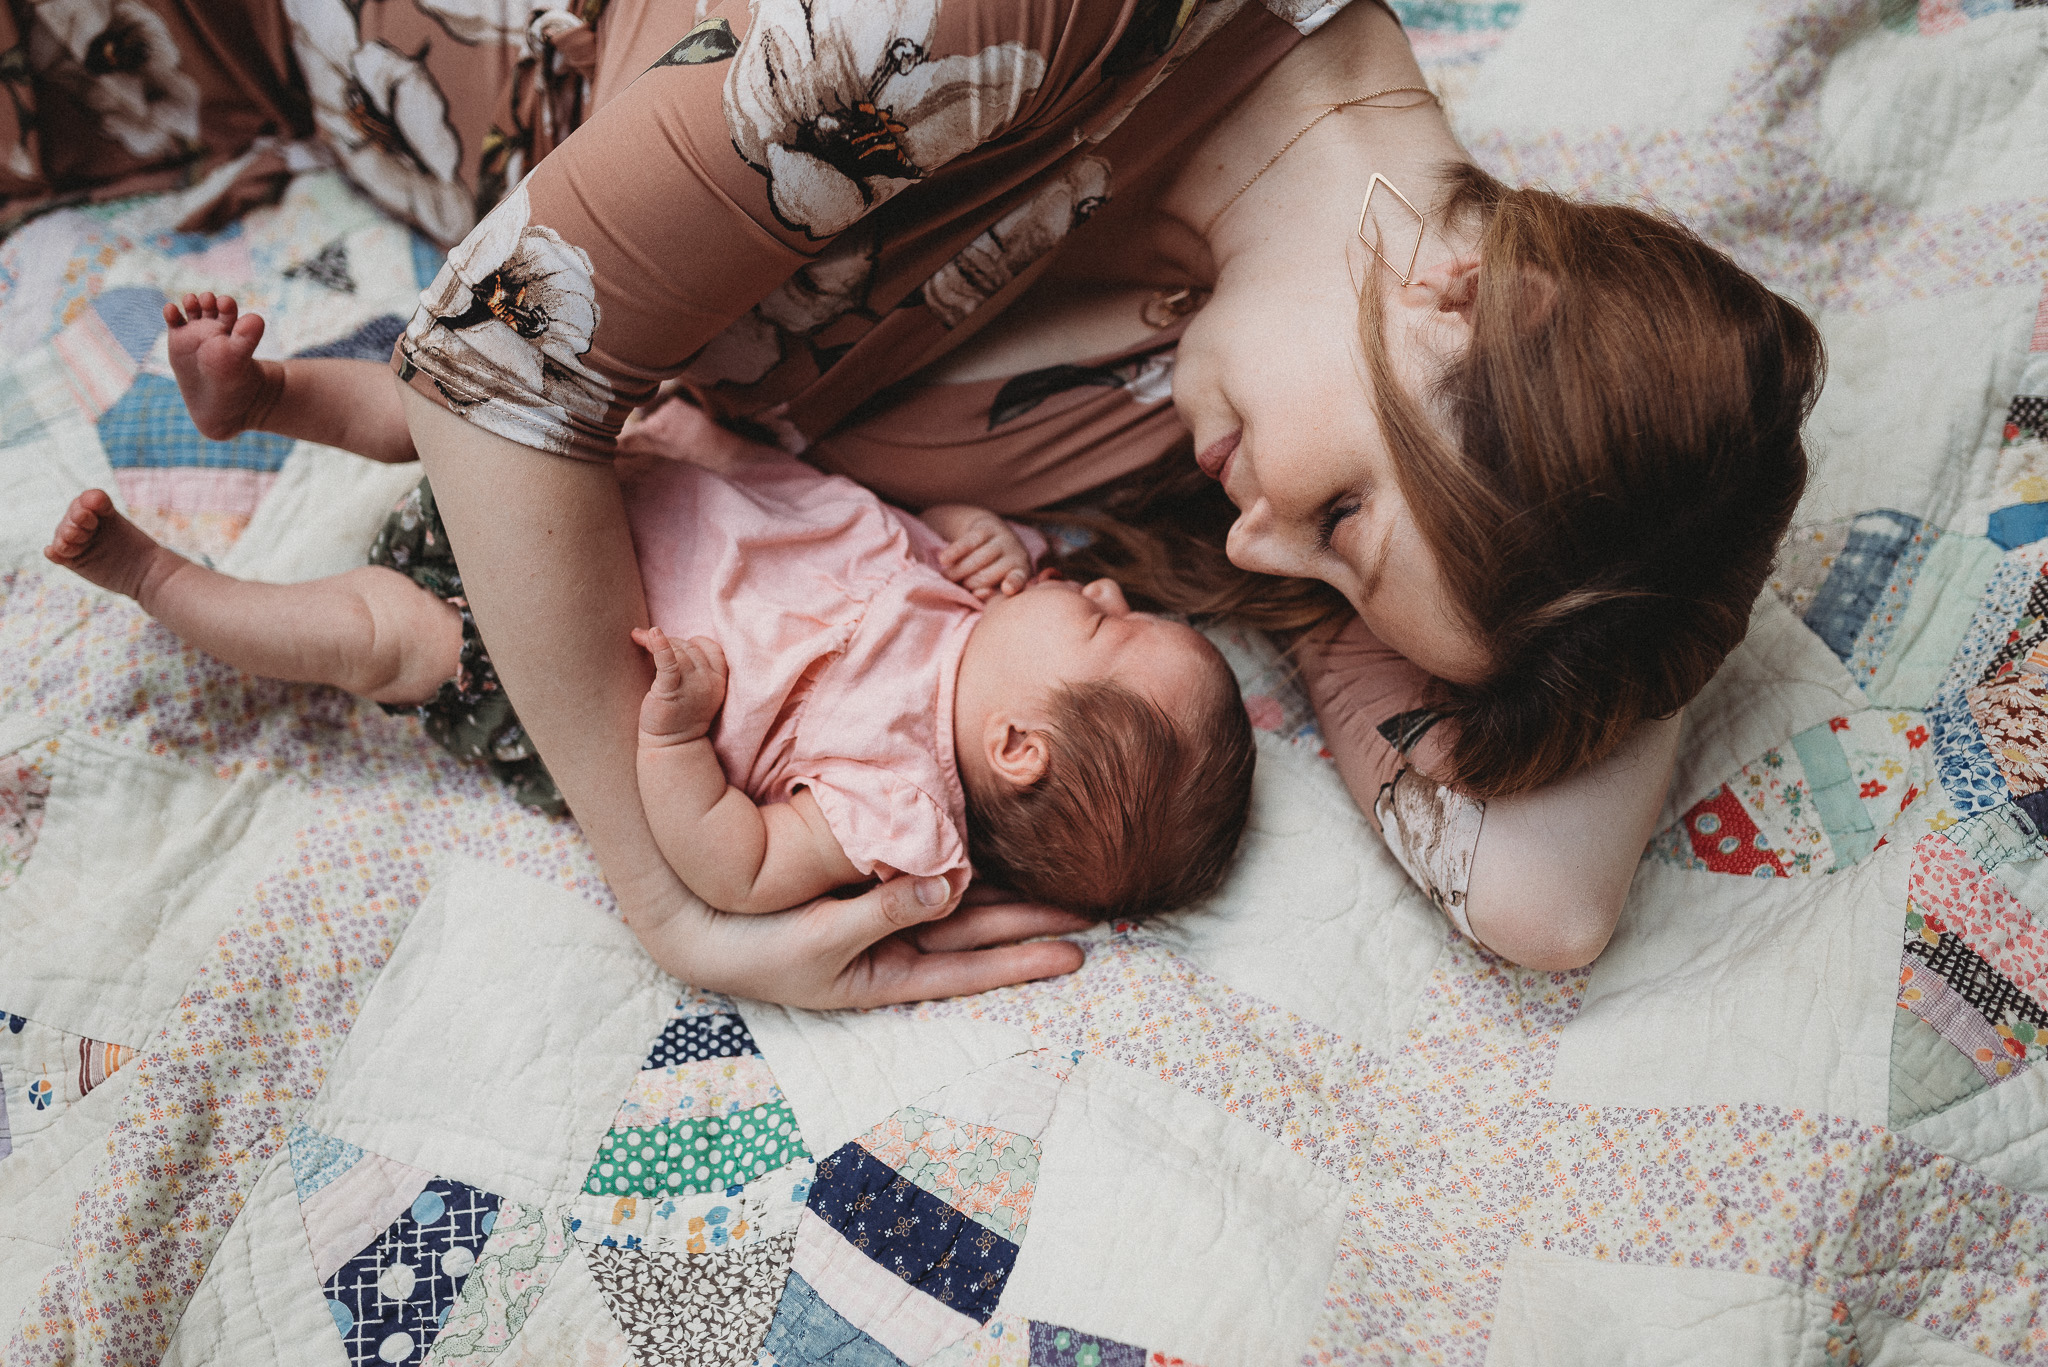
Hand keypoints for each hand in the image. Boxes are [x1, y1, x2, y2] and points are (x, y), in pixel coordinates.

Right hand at [618, 867, 1093, 1008]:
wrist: (697, 926)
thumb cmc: (755, 947)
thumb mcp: (820, 939)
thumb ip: (884, 911)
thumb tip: (948, 884)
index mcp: (888, 972)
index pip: (972, 968)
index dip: (1024, 959)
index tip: (1077, 953)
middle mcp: (894, 944)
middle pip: (979, 931)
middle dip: (1033, 920)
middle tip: (1098, 904)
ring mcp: (881, 915)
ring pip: (960, 902)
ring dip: (1007, 894)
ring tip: (1064, 879)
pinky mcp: (865, 885)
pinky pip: (926, 872)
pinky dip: (960, 863)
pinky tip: (992, 847)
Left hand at [633, 627, 726, 744]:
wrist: (673, 746)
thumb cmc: (681, 717)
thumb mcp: (697, 692)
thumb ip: (695, 671)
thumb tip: (676, 645)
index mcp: (718, 680)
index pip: (712, 648)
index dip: (693, 641)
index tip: (675, 645)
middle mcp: (709, 681)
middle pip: (690, 647)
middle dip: (669, 639)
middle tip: (646, 639)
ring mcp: (692, 685)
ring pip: (679, 650)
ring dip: (657, 640)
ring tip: (640, 637)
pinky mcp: (671, 691)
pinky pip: (669, 662)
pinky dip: (660, 646)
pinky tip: (651, 634)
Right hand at [935, 509, 1031, 599]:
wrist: (992, 533)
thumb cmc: (993, 567)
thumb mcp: (996, 582)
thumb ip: (988, 592)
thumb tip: (978, 594)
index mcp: (1021, 572)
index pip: (1018, 579)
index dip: (1013, 583)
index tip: (1007, 589)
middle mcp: (1016, 554)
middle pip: (989, 574)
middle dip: (970, 583)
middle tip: (957, 587)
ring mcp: (1003, 539)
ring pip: (978, 559)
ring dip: (959, 571)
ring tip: (946, 577)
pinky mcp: (987, 527)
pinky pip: (969, 542)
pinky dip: (955, 551)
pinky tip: (943, 560)